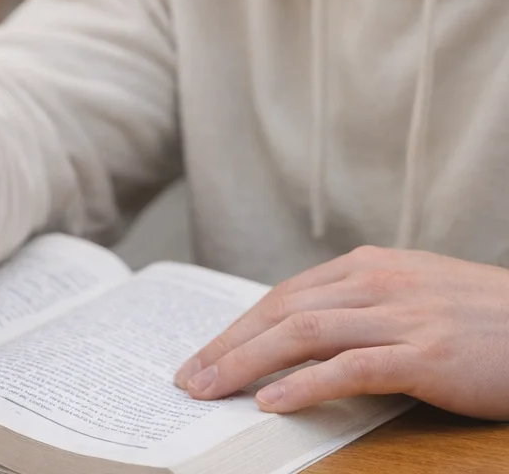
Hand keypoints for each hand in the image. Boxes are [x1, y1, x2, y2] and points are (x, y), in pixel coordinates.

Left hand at [174, 245, 508, 418]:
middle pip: (281, 311)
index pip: (283, 295)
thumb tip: (304, 339)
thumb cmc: (483, 318)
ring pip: (301, 334)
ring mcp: (399, 315)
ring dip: (247, 364)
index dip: (238, 327)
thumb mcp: (414, 296)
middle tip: (190, 379)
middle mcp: (375, 282)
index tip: (205, 355)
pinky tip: (271, 402)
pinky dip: (304, 384)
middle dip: (228, 346)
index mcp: (368, 266)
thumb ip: (363, 308)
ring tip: (212, 391)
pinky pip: (349, 368)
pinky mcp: (424, 354)